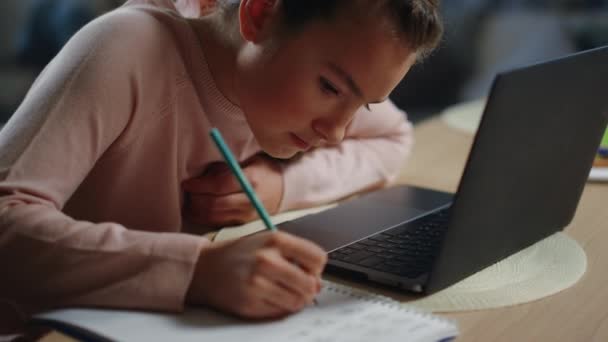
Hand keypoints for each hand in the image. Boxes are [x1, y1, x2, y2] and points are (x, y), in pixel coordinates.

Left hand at [183, 154, 283, 226]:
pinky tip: (196, 211)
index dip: (200, 185)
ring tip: (190, 201)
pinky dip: (203, 218)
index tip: (187, 183)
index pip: (220, 185)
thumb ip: (227, 167)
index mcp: (252, 181)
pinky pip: (218, 224)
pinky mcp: (243, 226)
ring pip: (214, 217)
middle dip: (195, 199)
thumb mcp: (249, 162)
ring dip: (196, 210)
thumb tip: (201, 173)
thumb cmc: (264, 172)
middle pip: (214, 205)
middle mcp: (250, 202)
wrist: (283, 192)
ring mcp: (247, 217)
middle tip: (187, 192)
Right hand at [186, 231, 326, 318]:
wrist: (206, 268)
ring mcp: (257, 283)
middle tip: (299, 287)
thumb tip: (318, 283)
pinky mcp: (250, 303)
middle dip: (309, 289)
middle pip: (310, 284)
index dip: (317, 268)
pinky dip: (279, 308)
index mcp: (275, 240)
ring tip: (283, 292)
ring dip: (295, 300)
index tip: (310, 271)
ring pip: (297, 301)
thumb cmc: (241, 255)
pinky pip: (280, 312)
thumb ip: (296, 257)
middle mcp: (267, 260)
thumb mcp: (268, 243)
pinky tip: (267, 297)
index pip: (318, 258)